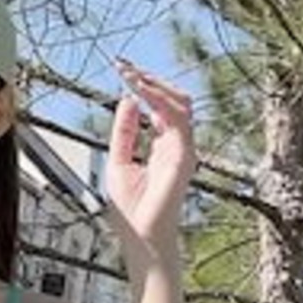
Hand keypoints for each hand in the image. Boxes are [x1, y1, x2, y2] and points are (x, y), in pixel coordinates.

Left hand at [103, 60, 196, 255]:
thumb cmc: (132, 208)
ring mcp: (183, 147)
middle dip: (149, 81)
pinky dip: (159, 100)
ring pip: (179, 102)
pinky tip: (141, 91)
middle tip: (125, 67)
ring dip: (155, 86)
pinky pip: (176, 117)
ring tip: (132, 75)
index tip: (123, 70)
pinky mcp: (184, 153)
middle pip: (171, 99)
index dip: (142, 88)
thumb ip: (124, 133)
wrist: (141, 235)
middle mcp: (176, 143)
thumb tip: (126, 101)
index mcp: (161, 145)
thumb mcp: (118, 162)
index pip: (158, 107)